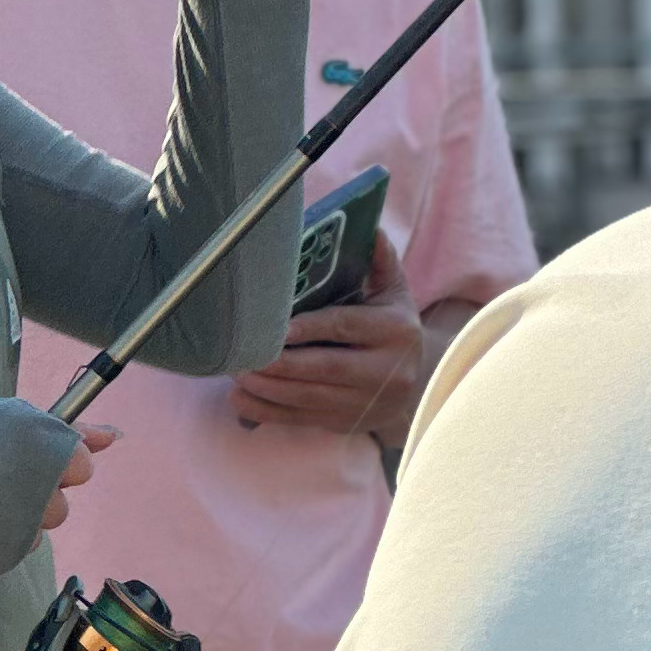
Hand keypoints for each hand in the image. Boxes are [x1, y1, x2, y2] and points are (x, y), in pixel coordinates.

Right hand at [0, 396, 114, 577]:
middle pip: (61, 502)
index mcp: (37, 436)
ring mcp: (18, 520)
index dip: (55, 465)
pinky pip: (16, 550)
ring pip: (41, 529)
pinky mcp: (0, 552)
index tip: (30, 464)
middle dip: (35, 495)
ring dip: (17, 519)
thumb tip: (114, 436)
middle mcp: (36, 479)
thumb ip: (56, 426)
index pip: (79, 463)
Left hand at [232, 226, 426, 444]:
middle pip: (326, 368)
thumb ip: (380, 261)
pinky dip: (268, 412)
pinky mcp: (346, 423)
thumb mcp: (393, 292)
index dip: (310, 328)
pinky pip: (302, 419)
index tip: (278, 328)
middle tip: (243, 355)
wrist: (414, 383)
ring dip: (268, 388)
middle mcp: (386, 371)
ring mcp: (366, 403)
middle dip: (281, 364)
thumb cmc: (391, 325)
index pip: (346, 327)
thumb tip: (370, 227)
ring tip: (236, 373)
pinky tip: (240, 399)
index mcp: (396, 331)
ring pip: (310, 398)